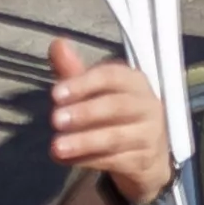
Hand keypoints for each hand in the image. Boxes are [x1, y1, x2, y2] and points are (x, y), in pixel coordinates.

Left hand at [42, 34, 175, 204]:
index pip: (112, 76)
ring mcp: (148, 135)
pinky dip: (87, 160)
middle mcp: (147, 105)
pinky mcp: (143, 161)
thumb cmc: (115, 114)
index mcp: (134, 81)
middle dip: (84, 113)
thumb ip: (74, 70)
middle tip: (54, 120)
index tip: (54, 94)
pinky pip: (114, 160)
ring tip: (55, 146)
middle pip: (116, 107)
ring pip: (114, 138)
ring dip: (83, 142)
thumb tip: (57, 43)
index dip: (83, 83)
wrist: (147, 154)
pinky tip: (64, 160)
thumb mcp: (95, 92)